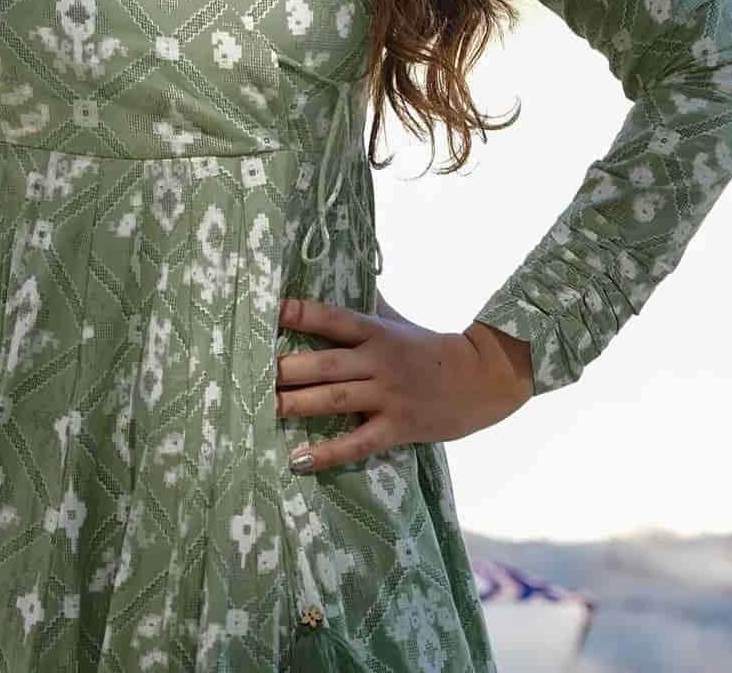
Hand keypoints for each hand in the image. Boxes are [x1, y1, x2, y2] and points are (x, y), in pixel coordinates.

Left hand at [275, 293, 533, 473]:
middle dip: (286, 368)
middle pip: (324, 363)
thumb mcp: (395, 320)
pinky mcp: (397, 428)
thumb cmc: (427, 346)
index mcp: (375, 331)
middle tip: (250, 371)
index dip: (300, 313)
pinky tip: (297, 459)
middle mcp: (377, 361)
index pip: (331, 317)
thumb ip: (364, 303)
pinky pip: (357, 443)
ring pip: (334, 399)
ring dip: (296, 404)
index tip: (268, 310)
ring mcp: (387, 396)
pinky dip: (327, 453)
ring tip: (264, 407)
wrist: (481, 379)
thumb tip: (335, 272)